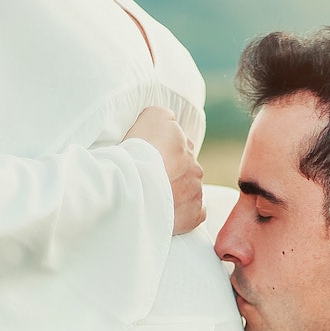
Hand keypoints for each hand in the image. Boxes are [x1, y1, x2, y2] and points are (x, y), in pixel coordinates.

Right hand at [126, 106, 205, 234]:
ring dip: (177, 192)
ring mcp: (196, 191)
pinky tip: (167, 212)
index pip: (178, 144)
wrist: (133, 187)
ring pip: (190, 189)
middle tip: (150, 180)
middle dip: (172, 173)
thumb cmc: (136, 153)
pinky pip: (195, 212)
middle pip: (185, 168)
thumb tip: (171, 120)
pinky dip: (184, 212)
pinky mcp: (195, 214)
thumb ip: (164, 116)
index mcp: (183, 142)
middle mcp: (195, 165)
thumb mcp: (150, 117)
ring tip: (154, 198)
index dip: (163, 153)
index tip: (150, 161)